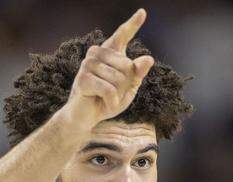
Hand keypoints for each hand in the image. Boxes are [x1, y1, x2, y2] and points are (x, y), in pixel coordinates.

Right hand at [62, 8, 155, 130]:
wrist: (85, 118)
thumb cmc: (106, 101)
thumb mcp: (128, 88)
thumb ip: (138, 74)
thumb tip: (148, 59)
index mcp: (109, 54)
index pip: (122, 35)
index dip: (133, 24)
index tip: (143, 12)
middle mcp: (97, 54)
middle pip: (127, 65)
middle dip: (125, 86)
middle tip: (113, 94)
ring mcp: (88, 64)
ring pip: (119, 78)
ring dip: (117, 95)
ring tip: (106, 99)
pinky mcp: (83, 78)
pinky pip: (109, 89)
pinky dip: (111, 101)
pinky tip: (103, 104)